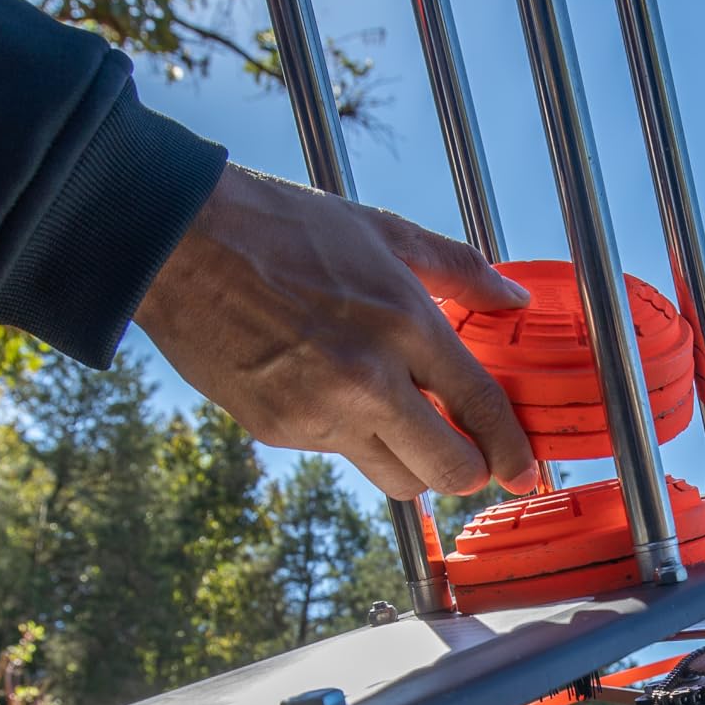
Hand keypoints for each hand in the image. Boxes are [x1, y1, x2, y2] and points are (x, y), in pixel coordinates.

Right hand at [134, 165, 536, 497]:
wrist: (180, 244)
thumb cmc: (281, 227)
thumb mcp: (382, 231)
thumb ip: (458, 270)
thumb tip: (512, 298)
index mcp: (404, 324)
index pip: (481, 410)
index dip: (512, 452)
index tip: (524, 471)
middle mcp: (368, 380)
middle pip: (448, 471)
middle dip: (469, 473)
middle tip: (471, 458)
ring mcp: (319, 414)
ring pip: (394, 478)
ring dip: (412, 464)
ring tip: (404, 422)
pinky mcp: (278, 431)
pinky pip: (338, 454)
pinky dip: (350, 436)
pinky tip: (333, 391)